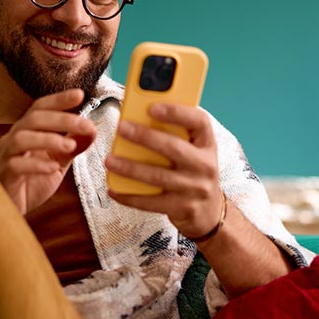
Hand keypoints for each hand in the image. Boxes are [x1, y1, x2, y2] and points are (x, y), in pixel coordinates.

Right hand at [0, 89, 96, 213]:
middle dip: (62, 119)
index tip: (80, 94)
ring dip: (48, 139)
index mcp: (26, 131)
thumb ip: (72, 147)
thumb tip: (92, 131)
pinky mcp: (4, 175)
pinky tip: (53, 168)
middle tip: (86, 125)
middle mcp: (13, 139)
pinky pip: (16, 165)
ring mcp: (6, 156)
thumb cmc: (31, 183)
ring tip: (70, 145)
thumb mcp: (58, 162)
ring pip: (21, 138)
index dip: (59, 100)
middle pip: (33, 118)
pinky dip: (36, 164)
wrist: (13, 210)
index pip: (40, 108)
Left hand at [105, 103, 223, 239]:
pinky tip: (114, 189)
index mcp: (207, 143)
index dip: (176, 112)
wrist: (208, 211)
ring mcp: (195, 188)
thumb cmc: (193, 171)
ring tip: (109, 160)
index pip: (199, 121)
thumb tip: (138, 116)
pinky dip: (130, 196)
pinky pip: (152, 202)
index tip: (152, 107)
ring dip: (130, 168)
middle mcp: (205, 165)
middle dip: (145, 137)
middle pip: (174, 148)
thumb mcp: (193, 149)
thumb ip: (174, 133)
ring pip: (159, 176)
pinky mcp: (182, 208)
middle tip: (122, 128)